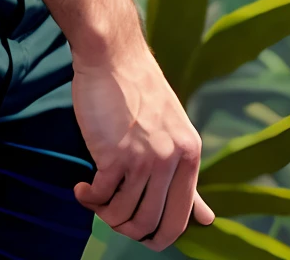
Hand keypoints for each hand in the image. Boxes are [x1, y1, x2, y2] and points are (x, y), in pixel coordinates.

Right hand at [71, 39, 214, 248]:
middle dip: (127, 228)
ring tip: (95, 198)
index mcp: (190, 154)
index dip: (158, 235)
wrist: (113, 55)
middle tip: (111, 215)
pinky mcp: (113, 154)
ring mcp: (143, 158)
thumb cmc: (138, 90)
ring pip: (123, 214)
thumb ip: (187, 176)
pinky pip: (100, 196)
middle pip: (149, 223)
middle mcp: (171, 160)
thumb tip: (207, 219)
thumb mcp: (174, 130)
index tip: (140, 232)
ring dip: (104, 214)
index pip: (179, 218)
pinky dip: (88, 199)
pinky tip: (82, 188)